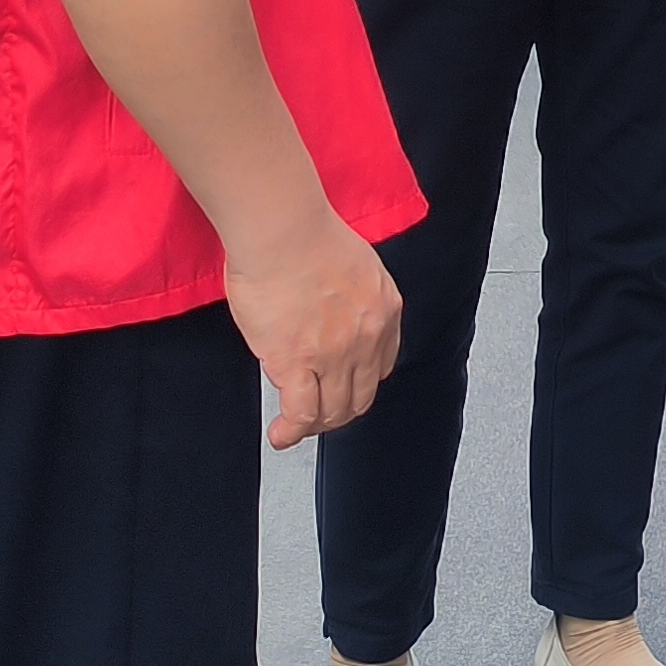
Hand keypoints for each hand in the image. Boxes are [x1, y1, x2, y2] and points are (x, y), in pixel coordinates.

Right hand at [225, 216, 402, 449]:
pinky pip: (301, 413)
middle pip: (361, 396)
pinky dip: (292, 431)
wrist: (284, 230)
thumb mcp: (358, 264)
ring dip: (315, 425)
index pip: (380, 366)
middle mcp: (368, 337)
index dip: (359, 383)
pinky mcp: (297, 363)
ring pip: (333, 411)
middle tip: (316, 414)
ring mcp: (335, 355)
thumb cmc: (307, 234)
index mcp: (385, 310)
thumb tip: (335, 310)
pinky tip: (280, 435)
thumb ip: (354, 294)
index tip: (340, 386)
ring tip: (294, 428)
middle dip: (339, 411)